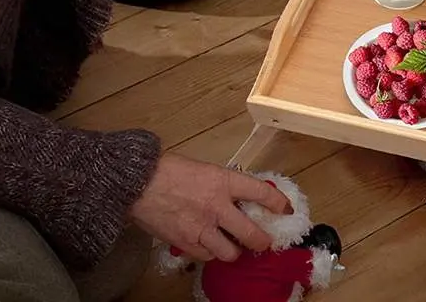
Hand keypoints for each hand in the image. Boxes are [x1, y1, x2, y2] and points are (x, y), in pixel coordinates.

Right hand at [129, 153, 290, 261]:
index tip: (285, 209)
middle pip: (252, 235)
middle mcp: (218, 207)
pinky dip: (211, 253)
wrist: (139, 182)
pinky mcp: (187, 243)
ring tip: (235, 247)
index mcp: (224, 181)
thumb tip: (238, 197)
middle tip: (265, 242)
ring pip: (231, 253)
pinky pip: (207, 257)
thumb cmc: (170, 170)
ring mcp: (202, 228)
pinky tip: (210, 245)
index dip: (278, 203)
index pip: (261, 193)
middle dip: (263, 241)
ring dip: (235, 252)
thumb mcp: (205, 169)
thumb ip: (223, 184)